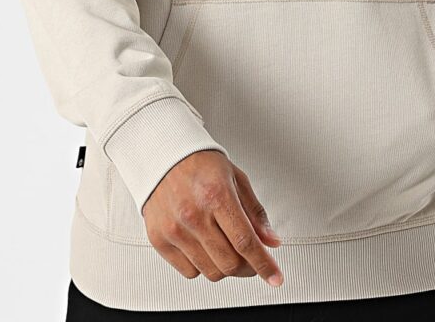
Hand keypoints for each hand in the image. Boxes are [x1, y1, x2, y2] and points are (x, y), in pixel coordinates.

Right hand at [142, 150, 283, 285]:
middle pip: (230, 263)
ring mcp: (174, 230)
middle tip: (253, 258)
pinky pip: (189, 272)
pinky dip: (203, 266)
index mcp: (216, 195)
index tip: (275, 277)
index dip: (264, 264)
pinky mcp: (159, 240)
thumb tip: (270, 240)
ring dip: (226, 268)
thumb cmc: (200, 164)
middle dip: (249, 267)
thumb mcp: (236, 179)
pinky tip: (206, 247)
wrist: (163, 156)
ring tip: (228, 249)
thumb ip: (255, 212)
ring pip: (211, 272)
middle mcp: (193, 215)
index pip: (245, 241)